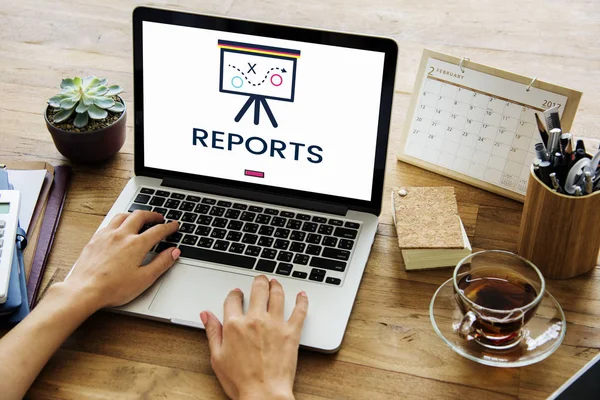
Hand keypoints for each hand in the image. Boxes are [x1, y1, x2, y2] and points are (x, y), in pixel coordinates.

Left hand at [60, 210, 180, 310]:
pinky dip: (118, 221)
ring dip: (134, 214)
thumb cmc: (113, 288)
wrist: (84, 291)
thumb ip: (161, 263)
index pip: (158, 230)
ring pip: (122, 216)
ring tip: (139, 218)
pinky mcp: (94, 240)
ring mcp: (106, 236)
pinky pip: (109, 223)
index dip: (169, 227)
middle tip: (159, 218)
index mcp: (136, 244)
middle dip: (152, 215)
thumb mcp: (144, 279)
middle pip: (140, 216)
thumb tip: (174, 252)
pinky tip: (118, 228)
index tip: (174, 225)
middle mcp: (121, 235)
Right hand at [201, 276, 307, 399]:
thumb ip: (212, 332)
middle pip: (257, 290)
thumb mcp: (217, 357)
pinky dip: (302, 301)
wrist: (263, 394)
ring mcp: (275, 324)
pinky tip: (301, 295)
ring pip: (277, 295)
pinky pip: (299, 311)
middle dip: (258, 281)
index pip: (233, 300)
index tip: (237, 293)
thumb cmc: (240, 381)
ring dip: (276, 285)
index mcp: (234, 325)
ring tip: (275, 282)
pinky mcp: (291, 332)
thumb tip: (206, 315)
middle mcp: (255, 320)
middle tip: (260, 279)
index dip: (234, 294)